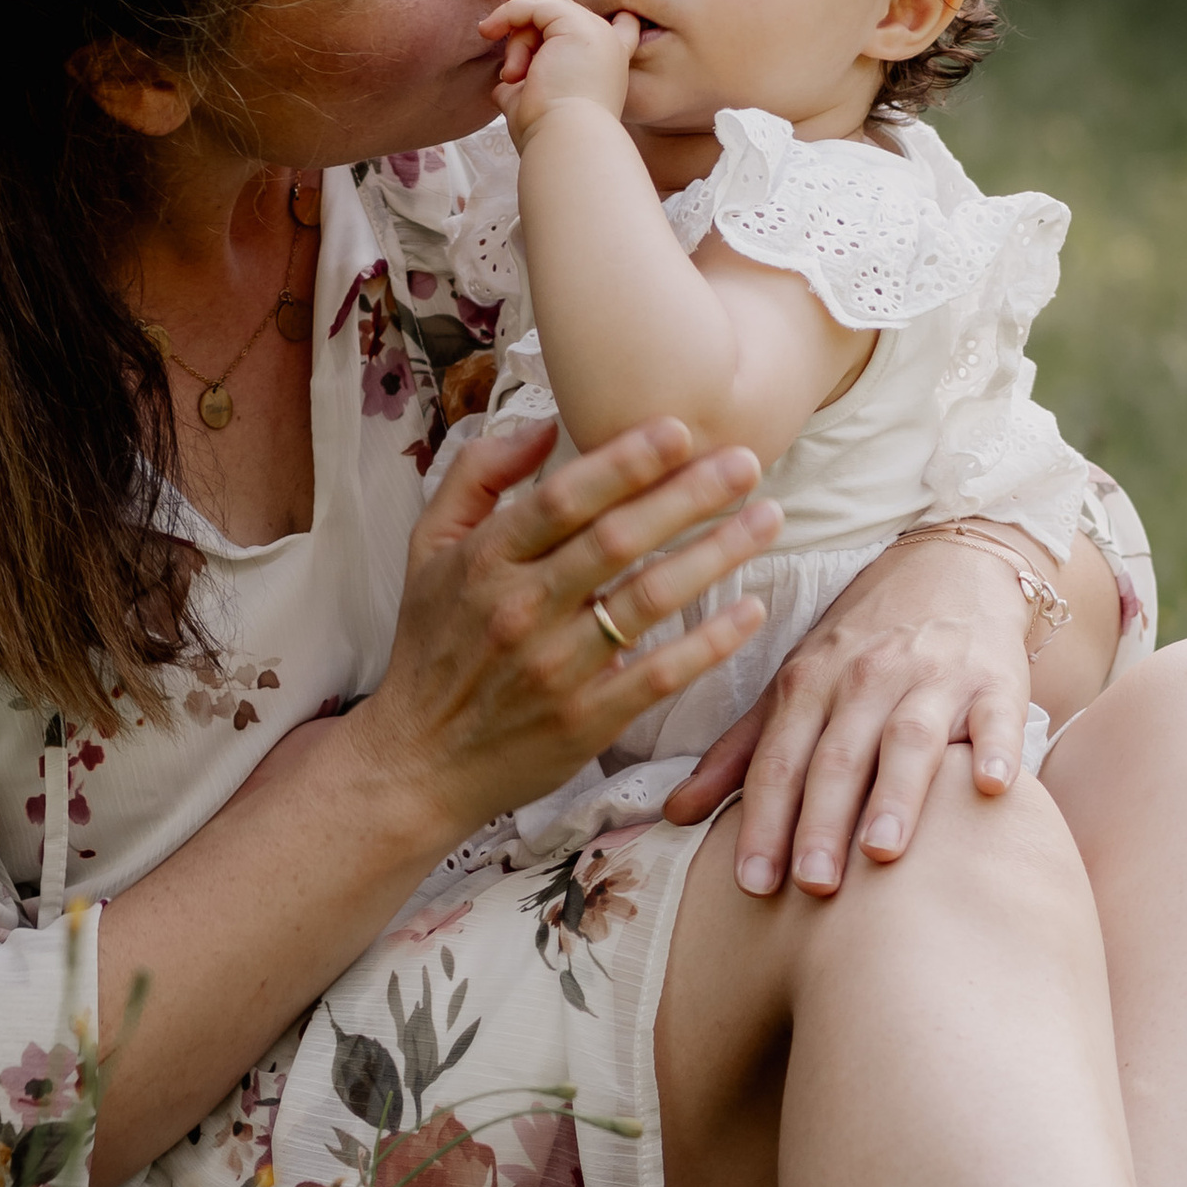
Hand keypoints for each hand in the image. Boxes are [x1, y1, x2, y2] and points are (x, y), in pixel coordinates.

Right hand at [359, 411, 779, 835]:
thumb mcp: (428, 548)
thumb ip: (477, 476)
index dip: (624, 461)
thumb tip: (546, 425)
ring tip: (767, 519)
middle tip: (746, 461)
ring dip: (716, 555)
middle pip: (618, 540)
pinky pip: (661, 673)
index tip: (680, 429)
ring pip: (650, 600)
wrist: (419, 761)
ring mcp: (556, 668)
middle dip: (689, 495)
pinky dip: (711, 641)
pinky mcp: (587, 719)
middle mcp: (521, 610)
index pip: (563, 499)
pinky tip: (751, 608)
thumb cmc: (432, 646)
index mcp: (485, 561)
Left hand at [480, 0, 638, 144]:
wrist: (565, 142)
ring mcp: (595, 32)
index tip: (619, 14)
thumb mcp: (534, 105)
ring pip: (544, 11)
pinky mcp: (577, 25)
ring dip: (515, 37)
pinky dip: (509, 17)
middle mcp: (607, 47)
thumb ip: (523, 88)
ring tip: (511, 74)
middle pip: (566, 10)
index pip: (622, 33)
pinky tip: (490, 31)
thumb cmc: (549, 136)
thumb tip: (502, 86)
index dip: (619, 22)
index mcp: (605, 70)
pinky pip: (534, 6)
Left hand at [662, 529, 1034, 895]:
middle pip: (837, 757)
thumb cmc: (861, 643)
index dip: (763, 822)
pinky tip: (993, 788)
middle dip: (821, 822)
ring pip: (909, 739)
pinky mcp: (996, 678)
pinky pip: (997, 717)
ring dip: (896, 795)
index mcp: (808, 683)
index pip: (778, 761)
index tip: (753, 883)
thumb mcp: (794, 685)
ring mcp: (934, 676)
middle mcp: (866, 677)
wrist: (948, 562)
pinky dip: (997, 750)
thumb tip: (674, 813)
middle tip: (813, 887)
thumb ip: (739, 753)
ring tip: (883, 853)